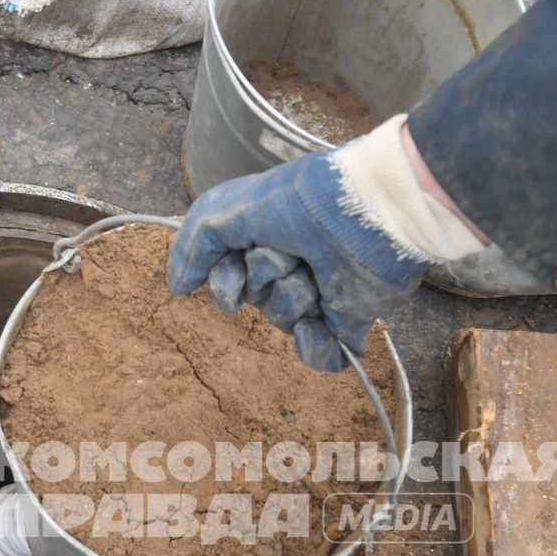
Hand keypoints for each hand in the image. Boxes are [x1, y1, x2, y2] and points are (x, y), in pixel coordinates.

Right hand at [168, 116, 482, 370]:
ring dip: (293, 298)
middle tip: (288, 255)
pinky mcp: (347, 318)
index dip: (223, 279)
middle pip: (254, 296)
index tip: (232, 274)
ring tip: (315, 275)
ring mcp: (320, 291)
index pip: (226, 270)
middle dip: (265, 279)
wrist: (377, 215)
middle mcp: (292, 262)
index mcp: (267, 233)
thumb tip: (178, 285)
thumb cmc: (313, 202)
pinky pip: (318, 354)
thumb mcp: (244, 208)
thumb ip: (203, 239)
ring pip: (283, 320)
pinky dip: (317, 346)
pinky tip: (319, 324)